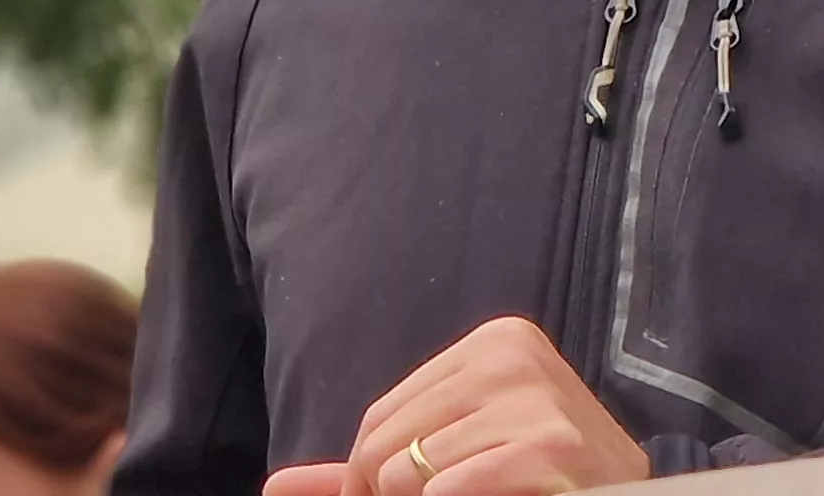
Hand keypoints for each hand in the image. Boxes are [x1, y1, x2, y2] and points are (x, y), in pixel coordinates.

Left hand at [258, 315, 650, 495]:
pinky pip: (448, 490)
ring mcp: (535, 396)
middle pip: (382, 444)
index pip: (378, 420)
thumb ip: (368, 467)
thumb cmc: (538, 481)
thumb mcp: (452, 458)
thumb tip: (274, 488)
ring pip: (408, 473)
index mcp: (494, 343)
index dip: (372, 481)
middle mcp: (513, 355)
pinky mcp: (549, 442)